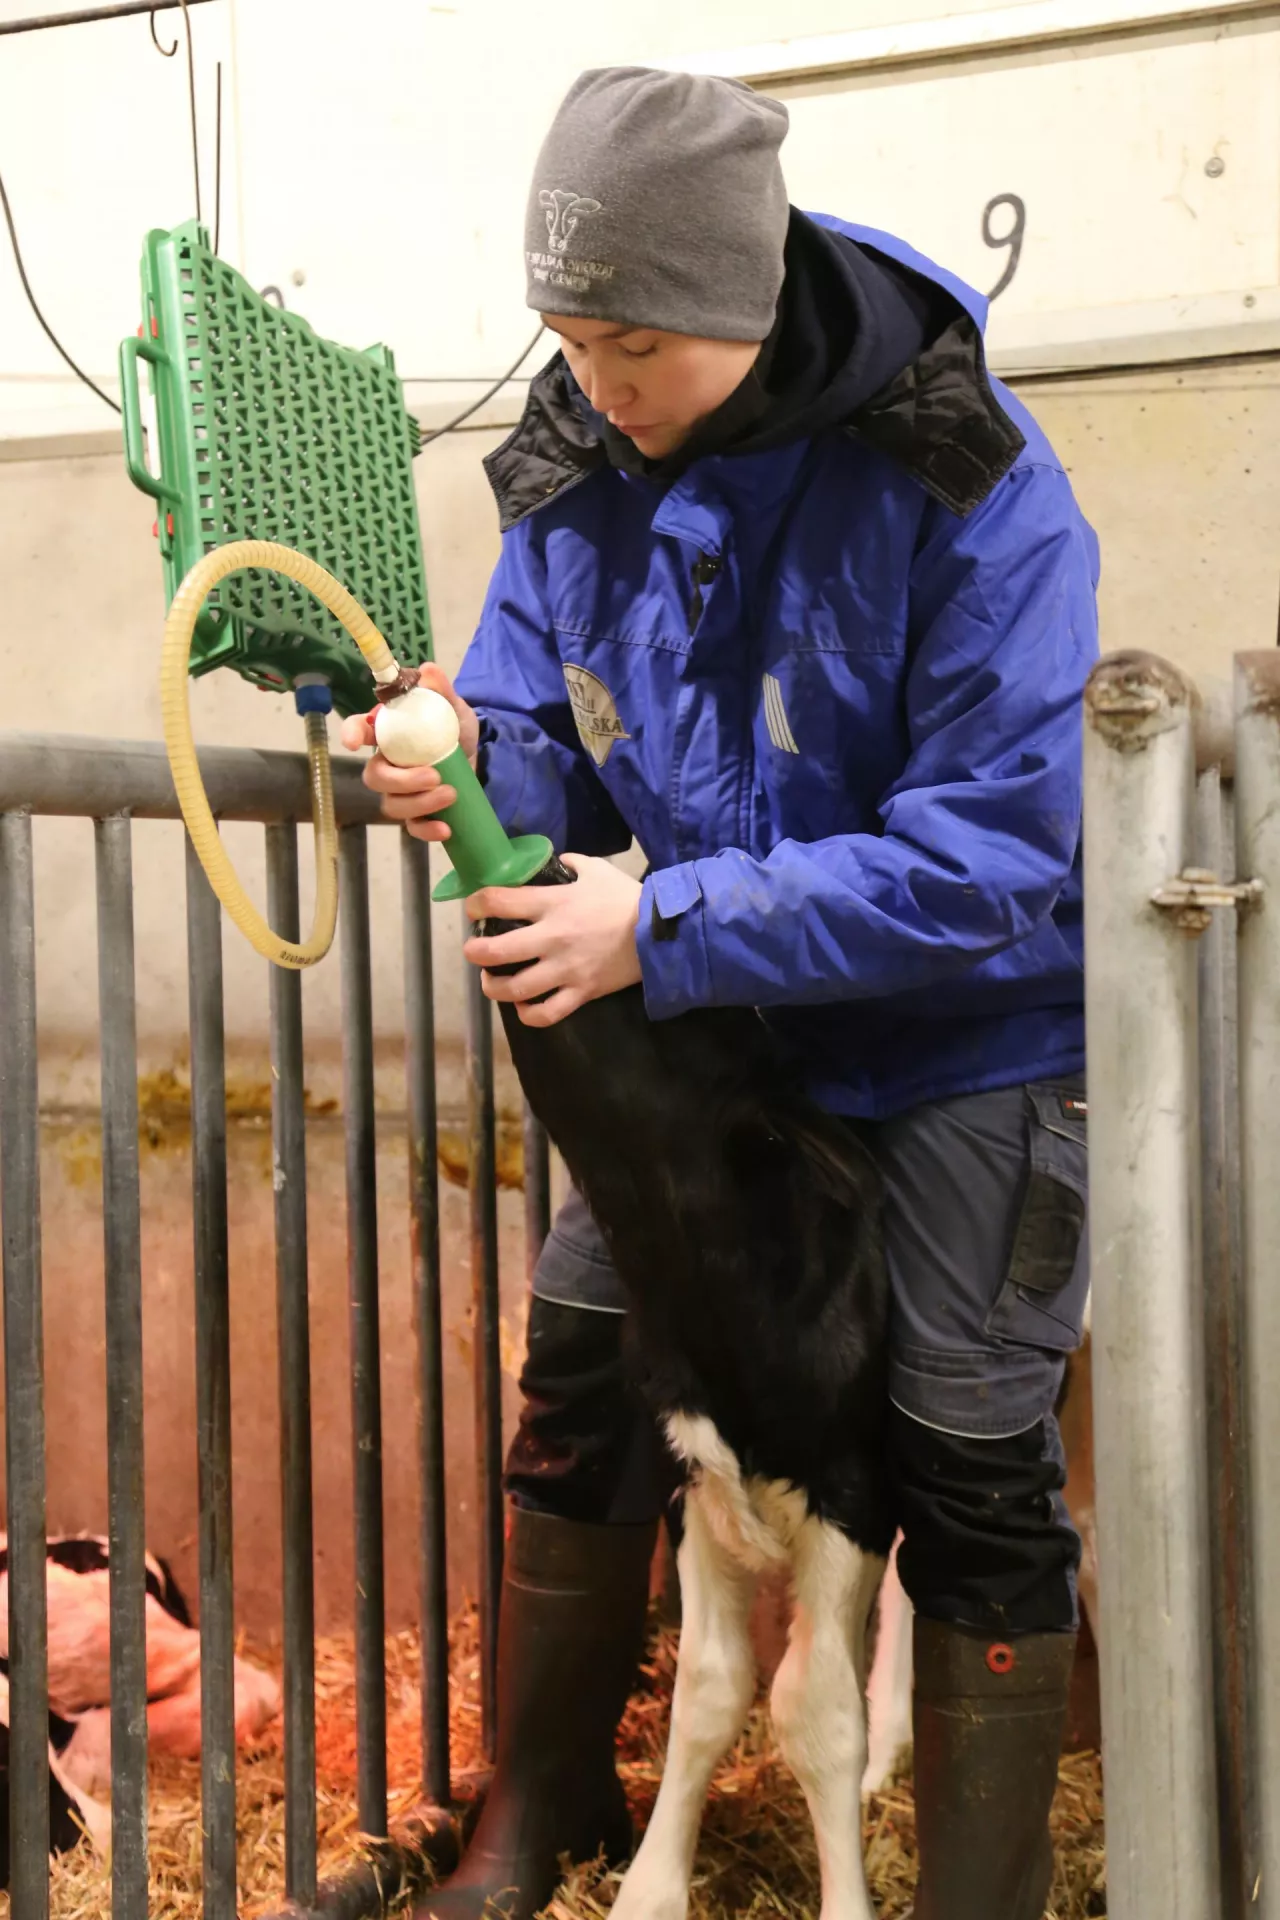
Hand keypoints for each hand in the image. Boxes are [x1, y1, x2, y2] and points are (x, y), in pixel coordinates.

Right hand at [339, 664, 479, 843]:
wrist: (480, 757)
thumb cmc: (455, 729)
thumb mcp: (453, 707)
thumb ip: (441, 691)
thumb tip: (429, 672)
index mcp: (388, 732)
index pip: (359, 729)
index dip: (351, 734)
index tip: (354, 741)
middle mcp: (387, 763)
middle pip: (374, 777)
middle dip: (402, 781)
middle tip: (434, 776)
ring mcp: (399, 791)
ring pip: (392, 804)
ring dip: (420, 802)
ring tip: (451, 793)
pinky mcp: (417, 813)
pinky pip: (412, 827)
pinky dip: (427, 830)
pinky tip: (446, 827)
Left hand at [463, 855, 642, 1026]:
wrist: (661, 931)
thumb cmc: (626, 898)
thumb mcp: (596, 869)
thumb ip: (569, 864)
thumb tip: (553, 862)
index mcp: (554, 904)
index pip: (500, 901)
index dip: (477, 904)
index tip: (473, 908)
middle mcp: (553, 938)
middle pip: (498, 950)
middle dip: (475, 951)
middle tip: (472, 950)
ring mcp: (566, 969)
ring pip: (516, 988)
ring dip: (494, 987)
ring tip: (490, 981)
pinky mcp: (582, 992)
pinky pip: (547, 1013)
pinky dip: (528, 1014)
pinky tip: (523, 1006)